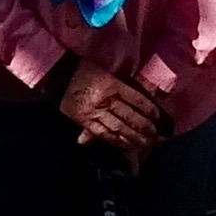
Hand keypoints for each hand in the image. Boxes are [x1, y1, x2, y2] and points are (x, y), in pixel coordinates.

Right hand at [54, 58, 168, 151]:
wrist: (59, 76)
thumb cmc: (85, 70)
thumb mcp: (105, 71)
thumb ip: (121, 84)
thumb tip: (142, 93)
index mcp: (111, 84)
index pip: (135, 98)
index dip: (147, 108)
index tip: (157, 116)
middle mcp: (104, 100)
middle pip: (128, 115)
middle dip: (143, 126)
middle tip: (155, 134)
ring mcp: (94, 112)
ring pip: (118, 127)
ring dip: (133, 137)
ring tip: (144, 143)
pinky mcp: (84, 121)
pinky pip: (102, 133)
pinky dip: (115, 140)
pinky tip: (125, 145)